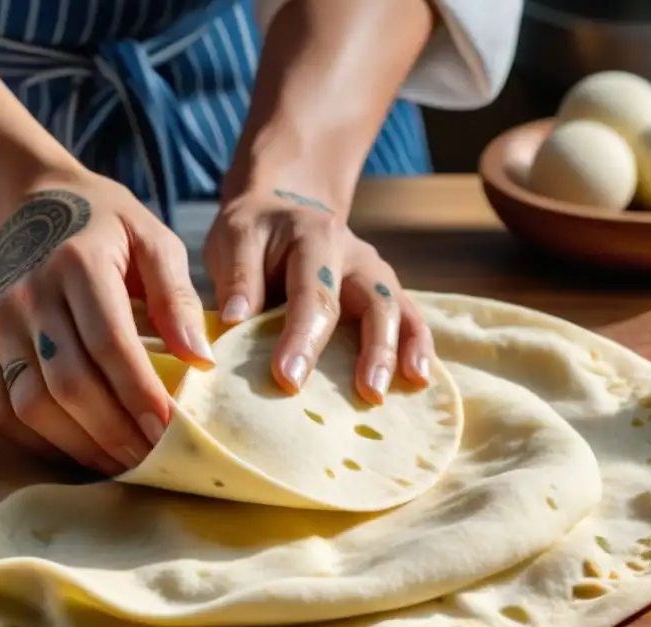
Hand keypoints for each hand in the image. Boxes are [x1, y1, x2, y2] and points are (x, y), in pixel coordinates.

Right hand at [0, 178, 213, 474]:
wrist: (22, 205)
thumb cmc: (104, 226)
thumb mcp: (152, 238)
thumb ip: (178, 297)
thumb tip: (201, 359)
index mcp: (78, 262)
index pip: (110, 343)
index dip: (141, 393)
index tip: (172, 429)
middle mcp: (28, 293)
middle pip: (69, 384)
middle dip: (115, 431)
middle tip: (152, 457)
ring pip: (32, 406)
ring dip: (80, 446)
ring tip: (121, 462)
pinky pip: (2, 411)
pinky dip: (40, 443)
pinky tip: (78, 452)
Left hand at [203, 188, 433, 404]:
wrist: (284, 209)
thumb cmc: (256, 233)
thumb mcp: (234, 238)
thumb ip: (237, 278)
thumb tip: (233, 322)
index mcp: (315, 237)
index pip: (313, 293)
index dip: (302, 338)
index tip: (288, 379)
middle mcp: (355, 255)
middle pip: (373, 302)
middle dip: (372, 350)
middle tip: (365, 393)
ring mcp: (375, 274)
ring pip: (399, 311)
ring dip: (400, 353)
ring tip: (397, 391)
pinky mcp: (385, 293)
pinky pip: (410, 319)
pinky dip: (417, 349)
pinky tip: (418, 381)